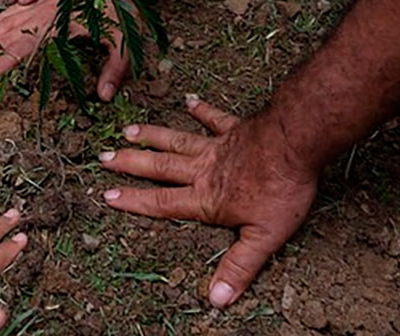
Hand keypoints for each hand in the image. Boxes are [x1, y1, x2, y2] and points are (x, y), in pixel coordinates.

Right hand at [0, 0, 134, 101]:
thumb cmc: (125, 7)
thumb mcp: (126, 40)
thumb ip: (115, 69)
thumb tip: (104, 96)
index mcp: (58, 23)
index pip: (19, 49)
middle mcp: (44, 11)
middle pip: (4, 37)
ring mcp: (42, 2)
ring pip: (4, 20)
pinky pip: (13, 8)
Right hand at [98, 97, 318, 307]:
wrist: (296, 142)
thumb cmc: (281, 189)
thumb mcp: (262, 237)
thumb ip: (238, 266)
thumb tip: (217, 299)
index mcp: (206, 198)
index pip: (163, 203)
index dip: (134, 201)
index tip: (108, 195)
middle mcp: (204, 170)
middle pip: (160, 168)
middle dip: (130, 164)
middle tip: (103, 157)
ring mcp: (217, 146)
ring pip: (177, 141)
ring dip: (152, 137)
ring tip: (128, 131)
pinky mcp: (235, 129)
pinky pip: (214, 118)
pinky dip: (201, 110)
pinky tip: (189, 101)